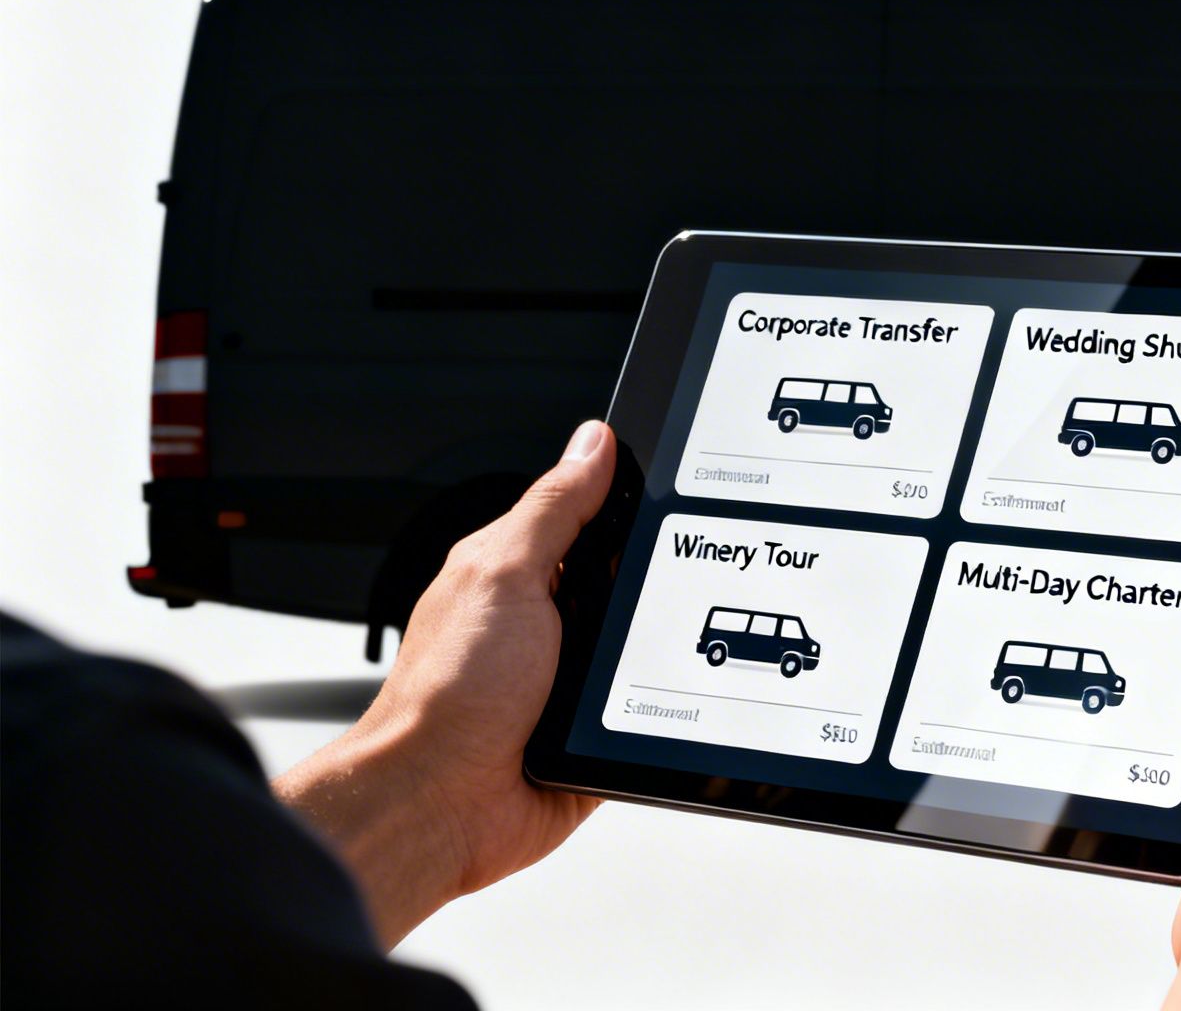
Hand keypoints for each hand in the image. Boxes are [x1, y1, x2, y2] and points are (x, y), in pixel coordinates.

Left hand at [274, 420, 613, 947]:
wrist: (442, 804)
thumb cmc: (449, 695)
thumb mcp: (505, 572)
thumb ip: (554, 508)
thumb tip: (594, 443)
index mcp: (518, 574)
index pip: (589, 518)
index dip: (629, 506)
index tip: (669, 496)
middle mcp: (545, 623)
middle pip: (628, 582)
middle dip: (650, 585)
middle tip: (648, 593)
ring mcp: (571, 679)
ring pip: (645, 643)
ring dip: (654, 649)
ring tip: (638, 654)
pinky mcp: (595, 731)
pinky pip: (651, 703)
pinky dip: (660, 701)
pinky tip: (652, 698)